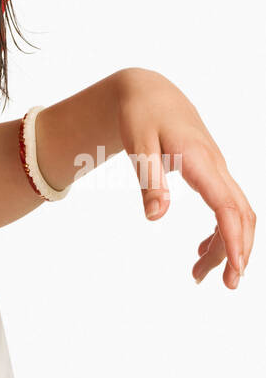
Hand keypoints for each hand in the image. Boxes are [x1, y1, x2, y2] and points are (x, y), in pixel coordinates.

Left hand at [114, 68, 254, 288]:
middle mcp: (215, 166)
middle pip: (240, 214)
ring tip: (200, 275)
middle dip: (238, 251)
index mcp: (200, 160)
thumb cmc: (140, 114)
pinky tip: (201, 250)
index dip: (234, 238)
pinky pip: (226, 206)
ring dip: (226, 245)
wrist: (148, 91)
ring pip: (236, 213)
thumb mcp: (137, 144)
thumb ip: (149, 180)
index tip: (235, 270)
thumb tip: (155, 217)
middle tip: (226, 285)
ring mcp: (216, 170)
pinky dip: (220, 231)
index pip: (226, 205)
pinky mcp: (210, 173)